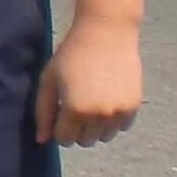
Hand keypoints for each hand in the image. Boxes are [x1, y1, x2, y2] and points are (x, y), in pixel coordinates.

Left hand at [35, 16, 142, 146]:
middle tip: (75, 106)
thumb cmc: (71, 55)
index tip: (59, 113)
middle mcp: (99, 116)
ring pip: (104, 137)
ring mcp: (119, 113)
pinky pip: (121, 127)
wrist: (106, 35)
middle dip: (76, 128)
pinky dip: (113, 119)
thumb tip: (42, 140)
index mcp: (74, 110)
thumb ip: (43, 112)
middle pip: (84, 141)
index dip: (59, 128)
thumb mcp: (49, 79)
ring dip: (96, 126)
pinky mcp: (134, 108)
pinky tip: (107, 98)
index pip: (64, 139)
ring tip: (91, 101)